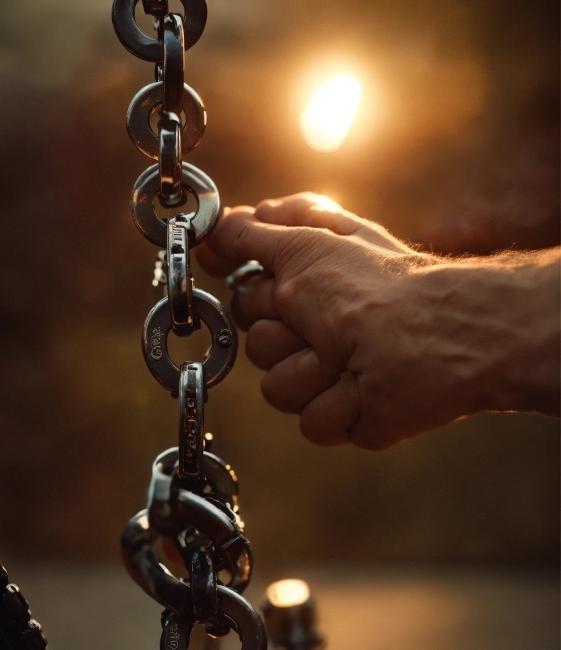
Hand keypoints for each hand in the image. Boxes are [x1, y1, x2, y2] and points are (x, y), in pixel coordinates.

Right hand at [196, 193, 559, 448]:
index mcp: (308, 284)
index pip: (249, 292)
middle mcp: (314, 327)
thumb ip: (251, 233)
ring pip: (276, 385)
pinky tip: (361, 386)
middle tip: (319, 318)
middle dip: (284, 329)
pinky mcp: (343, 414)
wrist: (436, 337)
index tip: (260, 281)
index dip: (256, 289)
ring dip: (309, 368)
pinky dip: (336, 402)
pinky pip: (310, 420)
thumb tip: (214, 228)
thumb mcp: (304, 242)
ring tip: (346, 355)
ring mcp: (328, 373)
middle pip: (254, 341)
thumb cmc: (374, 285)